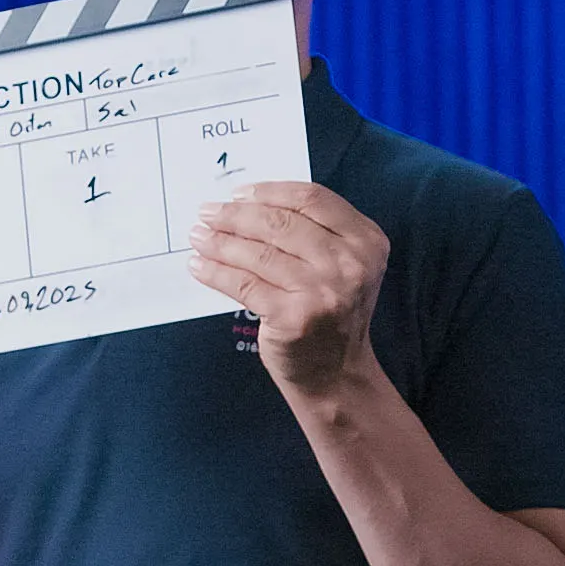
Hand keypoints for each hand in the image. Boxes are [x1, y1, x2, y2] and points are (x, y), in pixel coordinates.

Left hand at [188, 181, 387, 394]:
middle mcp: (350, 263)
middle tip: (207, 212)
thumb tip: (248, 203)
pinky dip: (216, 272)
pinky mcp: (294, 316)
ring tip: (198, 236)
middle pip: (280, 223)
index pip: (311, 198)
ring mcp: (323, 291)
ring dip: (220, 242)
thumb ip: (312, 231)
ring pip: (258, 253)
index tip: (238, 194)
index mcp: (366, 240)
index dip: (269, 192)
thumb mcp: (341, 265)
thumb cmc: (330, 312)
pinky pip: (244, 284)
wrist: (336, 373)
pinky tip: (200, 266)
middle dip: (236, 215)